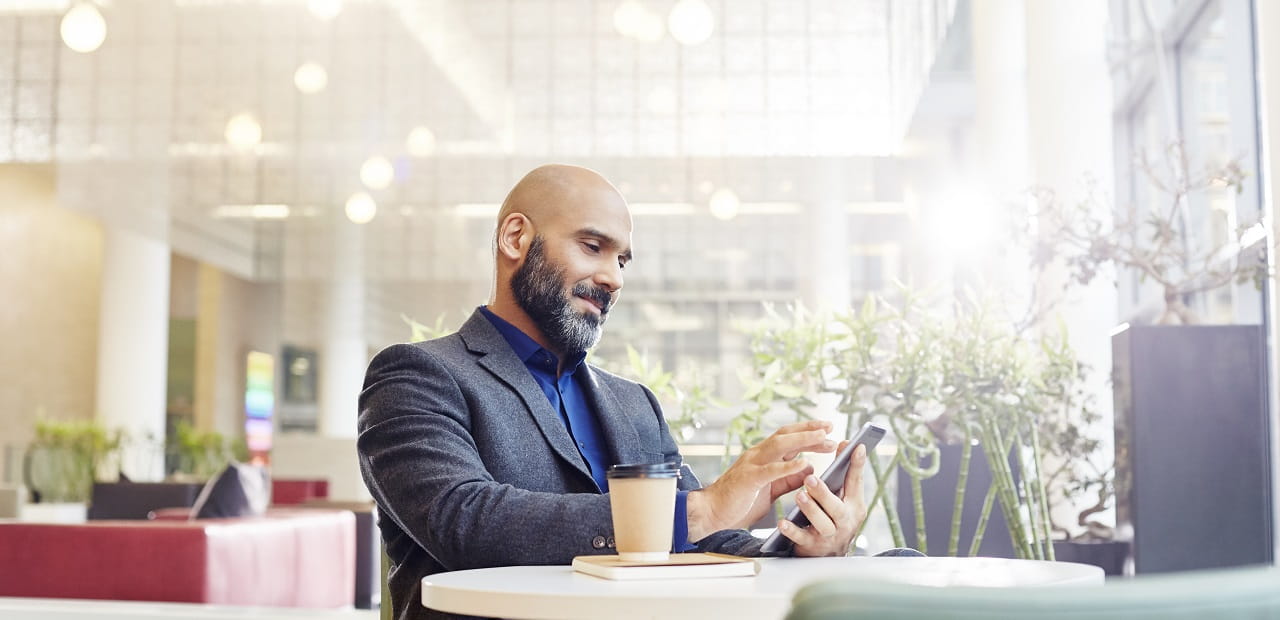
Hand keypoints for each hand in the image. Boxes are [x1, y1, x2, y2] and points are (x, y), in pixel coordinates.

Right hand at [686, 420, 835, 541]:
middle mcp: (757, 455)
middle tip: (830, 427)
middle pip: (785, 435)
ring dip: (803, 440)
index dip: (807, 432)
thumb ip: (788, 479)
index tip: (828, 430)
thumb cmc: (739, 502)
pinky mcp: (748, 479)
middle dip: (809, 430)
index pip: (787, 437)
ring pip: (779, 445)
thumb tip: (808, 469)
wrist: (711, 512)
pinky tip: (805, 463)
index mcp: (762, 457)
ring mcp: (751, 464)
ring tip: (823, 438)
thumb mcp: (771, 489)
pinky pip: (771, 470)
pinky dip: (789, 466)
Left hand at [777, 441, 868, 556]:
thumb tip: (843, 442)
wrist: (828, 553)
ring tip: (799, 496)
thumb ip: (843, 474)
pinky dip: (792, 531)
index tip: (857, 447)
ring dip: (810, 510)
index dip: (857, 465)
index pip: (856, 483)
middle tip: (810, 479)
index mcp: (853, 505)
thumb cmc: (835, 517)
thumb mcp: (843, 497)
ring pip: (822, 524)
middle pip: (837, 508)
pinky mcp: (811, 546)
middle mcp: (844, 522)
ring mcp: (828, 536)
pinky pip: (801, 539)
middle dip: (824, 493)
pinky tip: (782, 522)